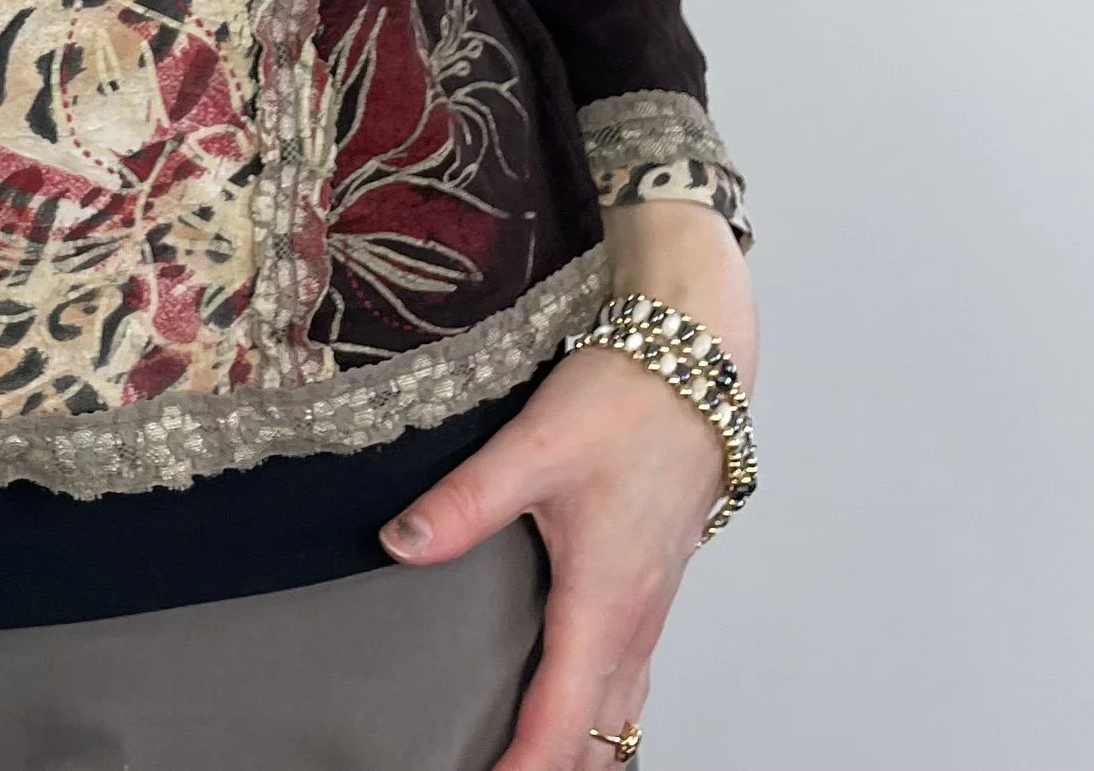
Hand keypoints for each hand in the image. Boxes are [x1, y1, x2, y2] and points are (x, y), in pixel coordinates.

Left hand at [378, 203, 756, 770]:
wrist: (695, 363)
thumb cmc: (622, 402)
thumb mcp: (532, 447)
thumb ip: (464, 502)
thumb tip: (398, 544)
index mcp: (605, 600)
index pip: (564, 718)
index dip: (525, 768)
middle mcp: (638, 618)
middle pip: (601, 735)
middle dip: (556, 769)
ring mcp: (654, 605)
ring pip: (624, 709)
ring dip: (583, 748)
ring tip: (529, 760)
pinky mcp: (655, 583)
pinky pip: (634, 675)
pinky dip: (603, 711)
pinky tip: (574, 703)